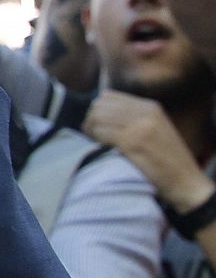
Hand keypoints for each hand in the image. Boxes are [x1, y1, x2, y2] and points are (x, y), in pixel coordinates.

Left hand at [84, 89, 211, 212]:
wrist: (185, 181)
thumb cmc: (165, 160)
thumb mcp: (153, 129)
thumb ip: (132, 117)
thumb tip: (96, 112)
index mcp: (150, 107)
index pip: (108, 96)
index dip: (97, 110)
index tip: (96, 125)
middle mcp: (145, 112)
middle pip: (99, 105)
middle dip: (91, 120)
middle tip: (91, 136)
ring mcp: (139, 126)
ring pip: (98, 118)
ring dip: (91, 131)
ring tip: (95, 143)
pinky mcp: (132, 142)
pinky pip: (102, 133)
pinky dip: (96, 141)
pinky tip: (101, 149)